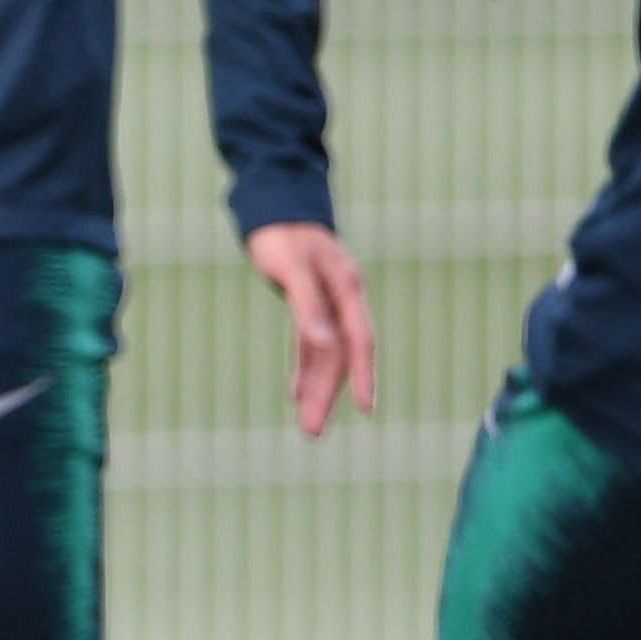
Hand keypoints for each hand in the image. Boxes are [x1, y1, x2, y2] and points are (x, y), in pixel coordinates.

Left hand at [244, 219, 376, 438]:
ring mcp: (328, 303)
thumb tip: (323, 344)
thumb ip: (308, 305)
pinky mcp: (310, 304)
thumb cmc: (282, 235)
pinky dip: (305, 367)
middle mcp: (342, 300)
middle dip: (327, 394)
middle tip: (313, 432)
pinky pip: (311, 344)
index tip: (365, 407)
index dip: (362, 374)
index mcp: (346, 288)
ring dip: (315, 388)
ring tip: (309, 426)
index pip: (359, 340)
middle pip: (339, 355)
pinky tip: (296, 392)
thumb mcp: (291, 267)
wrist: (276, 207)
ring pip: (325, 354)